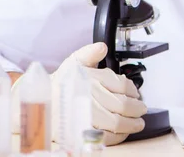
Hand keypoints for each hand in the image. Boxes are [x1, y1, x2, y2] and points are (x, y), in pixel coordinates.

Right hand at [12, 43, 146, 145]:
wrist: (41, 103)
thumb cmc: (61, 83)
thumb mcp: (74, 62)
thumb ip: (89, 53)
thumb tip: (101, 47)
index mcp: (89, 77)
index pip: (123, 85)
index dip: (134, 91)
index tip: (137, 95)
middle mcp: (88, 95)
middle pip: (122, 105)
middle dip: (137, 109)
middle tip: (141, 111)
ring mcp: (84, 115)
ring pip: (116, 122)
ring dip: (131, 124)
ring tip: (137, 123)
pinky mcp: (80, 132)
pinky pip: (104, 137)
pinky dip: (118, 137)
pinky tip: (123, 133)